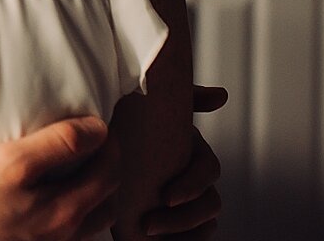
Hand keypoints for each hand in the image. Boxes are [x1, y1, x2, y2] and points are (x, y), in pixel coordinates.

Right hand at [0, 116, 120, 240]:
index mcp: (68, 210)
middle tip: (93, 145)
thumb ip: (60, 143)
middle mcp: (67, 234)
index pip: (110, 171)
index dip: (109, 143)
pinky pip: (72, 232)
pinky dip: (77, 211)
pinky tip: (53, 199)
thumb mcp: (14, 159)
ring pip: (94, 220)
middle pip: (109, 199)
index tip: (97, 125)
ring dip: (96, 192)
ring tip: (79, 171)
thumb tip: (97, 129)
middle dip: (109, 167)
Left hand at [141, 86, 225, 238]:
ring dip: (181, 233)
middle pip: (210, 204)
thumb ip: (184, 98)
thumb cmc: (130, 128)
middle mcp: (194, 179)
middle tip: (149, 224)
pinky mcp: (175, 224)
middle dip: (183, 218)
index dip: (192, 184)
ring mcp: (188, 203)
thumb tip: (221, 96)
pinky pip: (194, 240)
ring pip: (206, 225)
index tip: (167, 197)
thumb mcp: (148, 110)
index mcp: (192, 152)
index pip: (208, 169)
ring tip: (148, 233)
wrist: (102, 159)